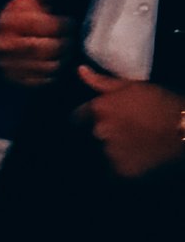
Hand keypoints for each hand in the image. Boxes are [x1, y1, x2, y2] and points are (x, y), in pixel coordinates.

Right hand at [0, 0, 72, 91]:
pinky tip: (55, 63)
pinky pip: (40, 80)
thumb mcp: (26, 1)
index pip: (43, 26)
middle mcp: (5, 44)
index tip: (70, 23)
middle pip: (46, 48)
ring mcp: (8, 64)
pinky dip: (52, 73)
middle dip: (64, 44)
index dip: (63, 25)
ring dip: (62, 60)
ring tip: (65, 51)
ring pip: (46, 66)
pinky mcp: (13, 78)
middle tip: (71, 39)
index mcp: (9, 23)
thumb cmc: (16, 18)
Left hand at [75, 66, 184, 181]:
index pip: (78, 117)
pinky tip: (140, 156)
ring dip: (114, 149)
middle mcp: (99, 131)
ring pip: (104, 152)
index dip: (91, 118)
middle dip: (104, 133)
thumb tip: (80, 71)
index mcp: (99, 109)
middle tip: (127, 130)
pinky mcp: (122, 170)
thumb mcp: (133, 86)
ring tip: (135, 143)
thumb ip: (102, 82)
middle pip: (92, 135)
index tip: (106, 118)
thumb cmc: (162, 103)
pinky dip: (125, 164)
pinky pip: (116, 168)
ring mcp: (110, 152)